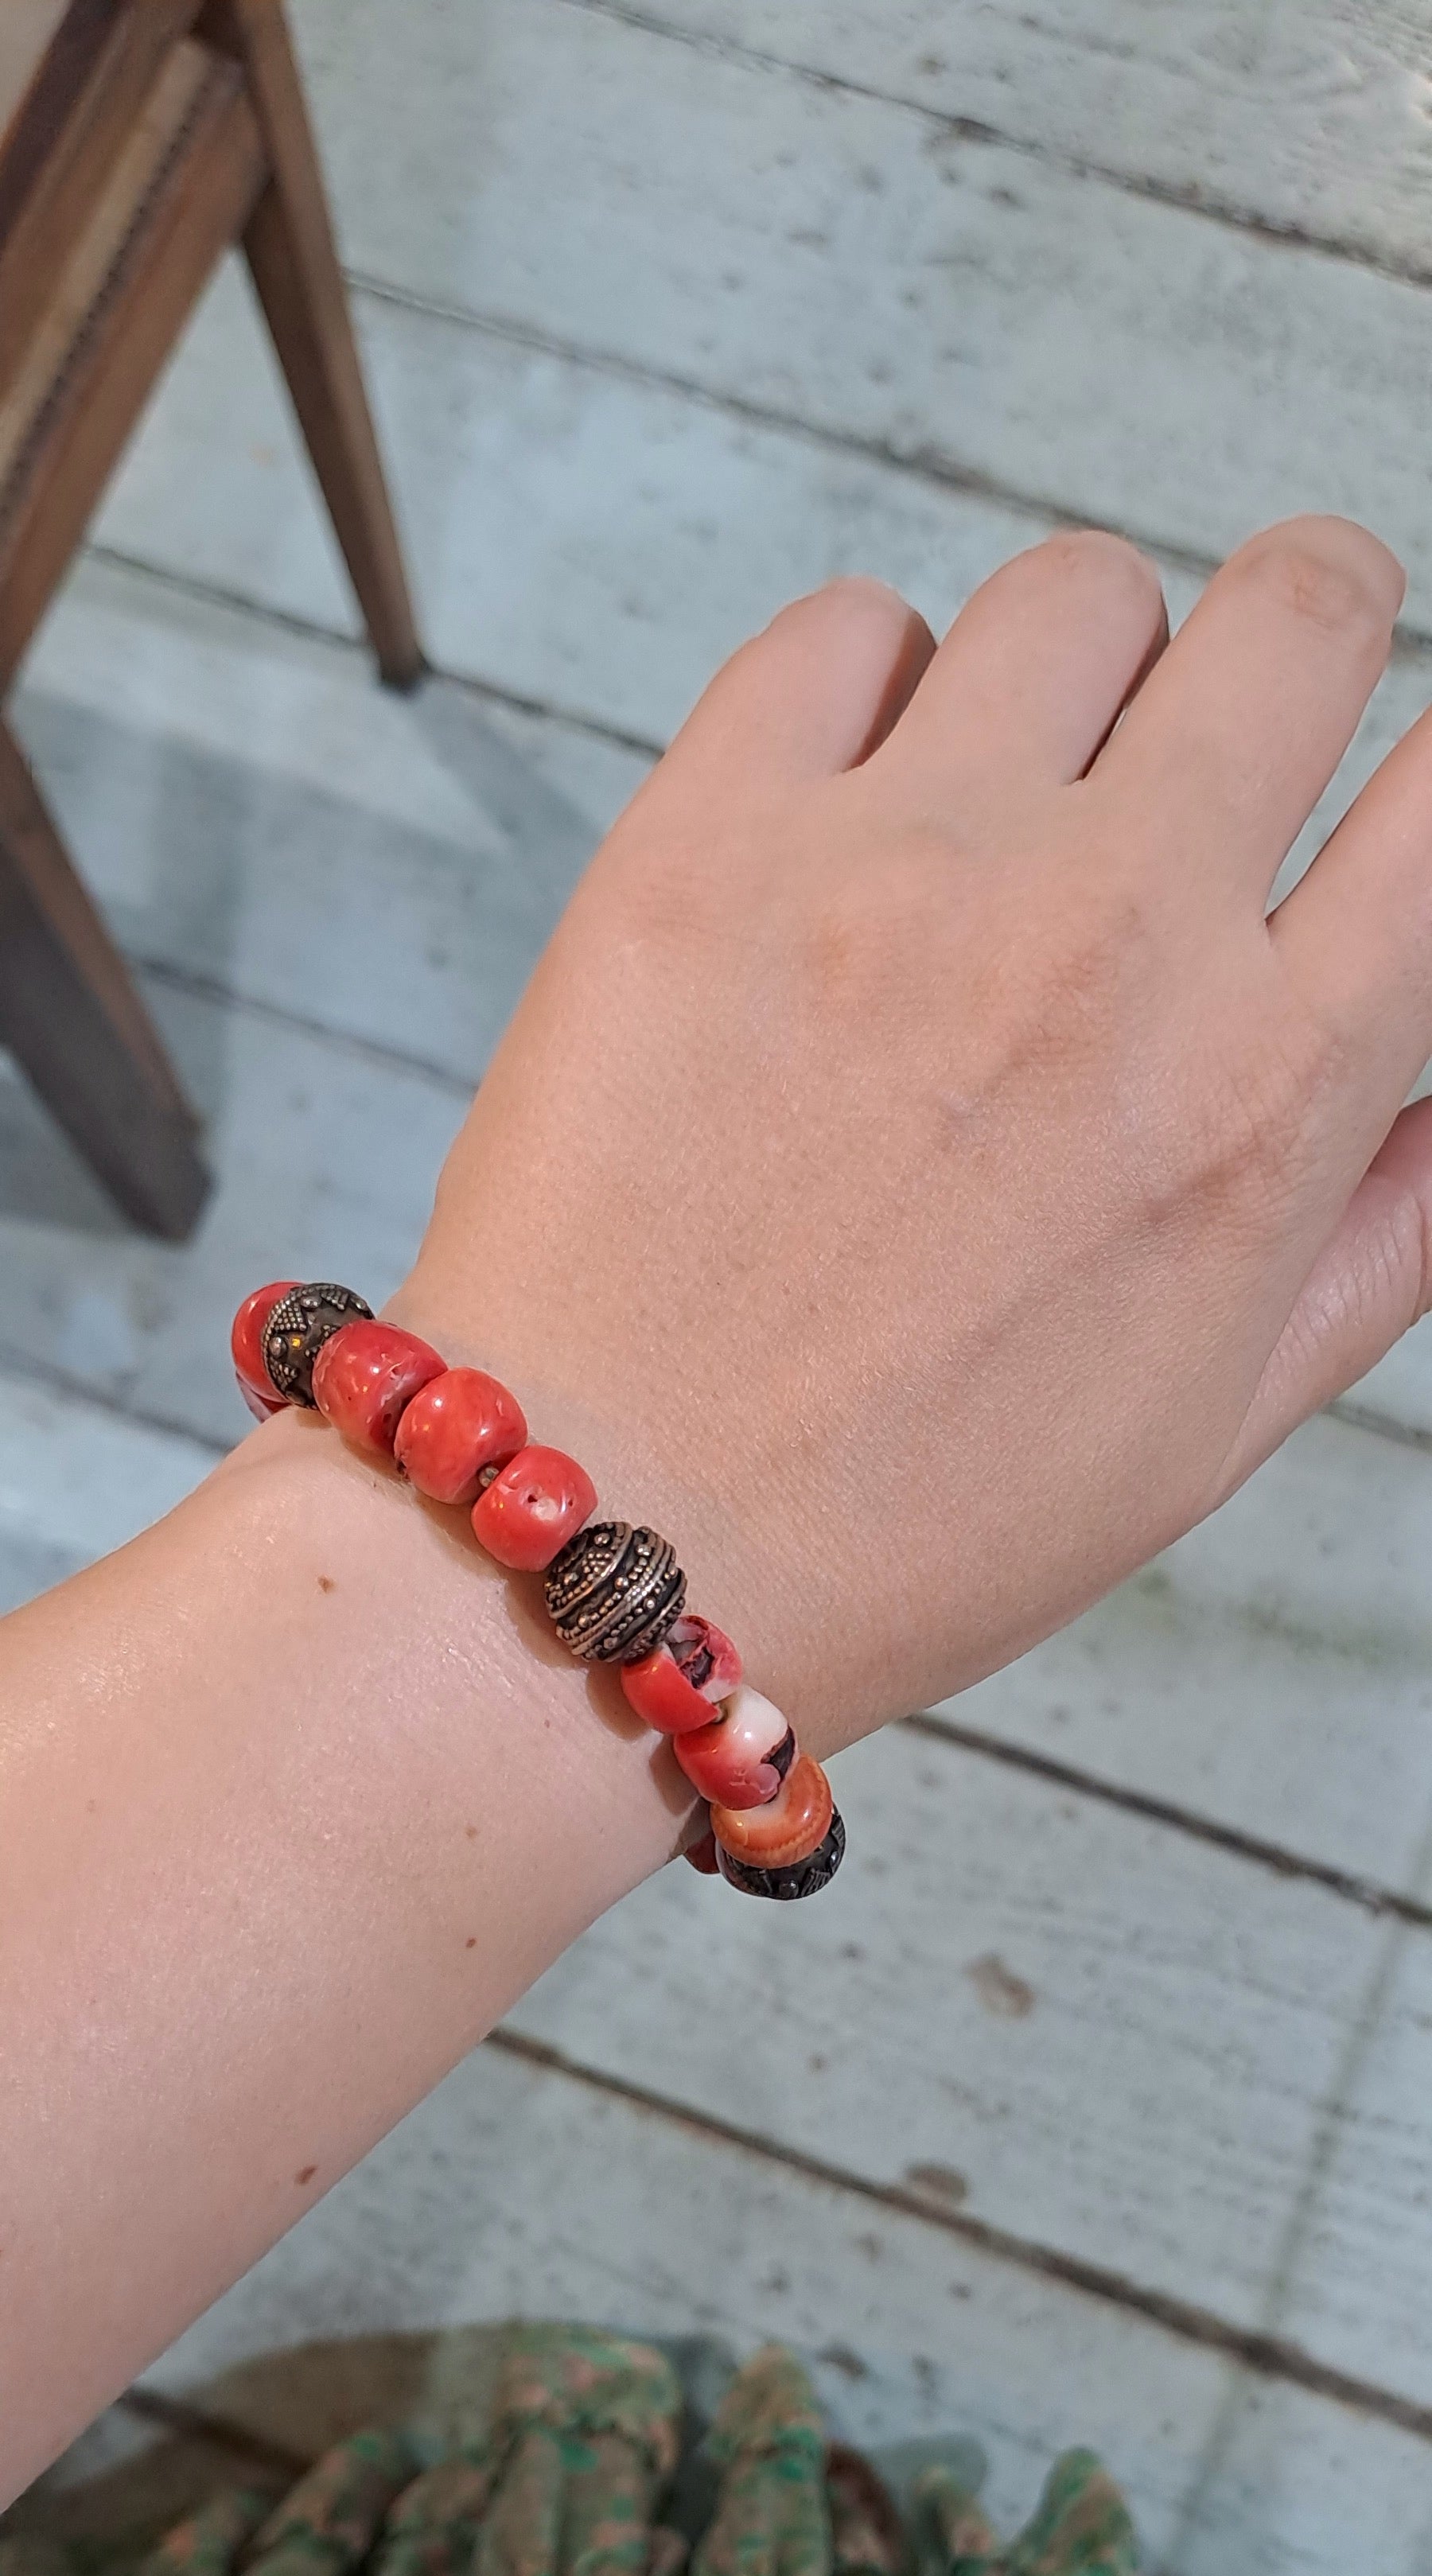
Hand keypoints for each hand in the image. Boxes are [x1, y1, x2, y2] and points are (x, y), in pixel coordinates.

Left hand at [398, 518, 1431, 1762]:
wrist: (612, 1535)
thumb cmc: (907, 1520)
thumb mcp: (1212, 1425)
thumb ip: (1374, 1238)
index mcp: (1266, 1086)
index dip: (1423, 778)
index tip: (1364, 803)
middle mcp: (1113, 935)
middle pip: (1304, 608)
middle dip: (1298, 639)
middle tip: (1217, 723)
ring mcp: (904, 866)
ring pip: (1077, 591)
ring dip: (1074, 671)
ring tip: (1006, 791)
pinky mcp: (708, 836)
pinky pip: (844, 628)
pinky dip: (869, 688)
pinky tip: (845, 809)